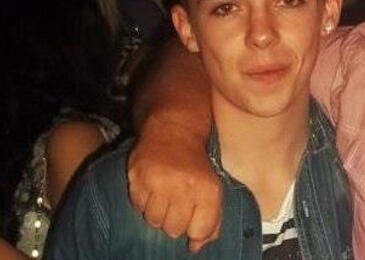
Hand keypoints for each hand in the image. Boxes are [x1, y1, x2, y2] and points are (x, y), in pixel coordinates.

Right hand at [128, 123, 222, 251]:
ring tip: (162, 192)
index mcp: (207, 190)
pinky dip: (143, 200)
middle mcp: (183, 186)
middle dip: (173, 219)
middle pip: (173, 230)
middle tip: (175, 201)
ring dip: (157, 211)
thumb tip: (195, 248)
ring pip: (153, 220)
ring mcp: (158, 181)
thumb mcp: (212, 188)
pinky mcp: (138, 175)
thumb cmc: (195, 164)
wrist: (174, 130)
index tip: (192, 213)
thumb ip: (210, 221)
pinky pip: (137, 206)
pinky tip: (151, 184)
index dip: (194, 226)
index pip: (198, 231)